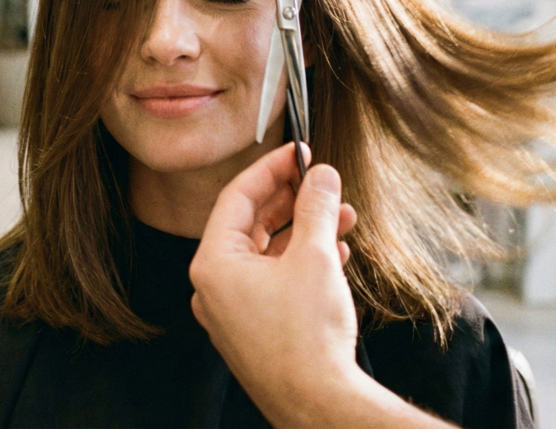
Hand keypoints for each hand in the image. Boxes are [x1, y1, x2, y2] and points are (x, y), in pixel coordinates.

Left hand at [189, 144, 359, 423]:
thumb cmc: (307, 335)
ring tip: (342, 216)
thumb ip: (316, 207)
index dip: (271, 168)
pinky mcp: (253, 329)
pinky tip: (334, 252)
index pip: (236, 197)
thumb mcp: (315, 256)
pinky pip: (272, 281)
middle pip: (251, 224)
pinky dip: (301, 262)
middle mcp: (214, 286)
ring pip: (267, 253)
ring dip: (304, 230)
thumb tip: (321, 174)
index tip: (299, 152)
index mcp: (213, 263)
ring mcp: (231, 311)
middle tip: (323, 182)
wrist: (317, 403)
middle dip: (293, 201)